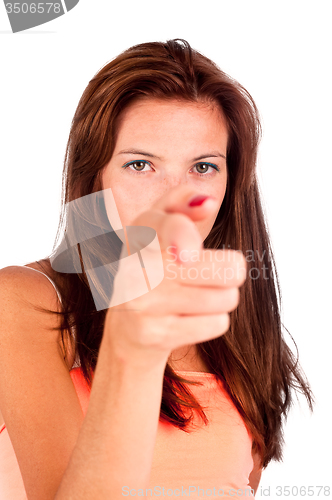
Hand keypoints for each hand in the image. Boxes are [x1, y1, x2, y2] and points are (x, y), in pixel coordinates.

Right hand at [104, 185, 245, 368]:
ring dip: (220, 299)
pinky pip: (217, 323)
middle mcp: (136, 266)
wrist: (127, 330)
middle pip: (226, 269)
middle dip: (229, 272)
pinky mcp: (154, 335)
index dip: (182, 237)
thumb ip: (180, 204)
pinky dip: (211, 322)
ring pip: (226, 297)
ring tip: (192, 299)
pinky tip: (186, 319)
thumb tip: (208, 201)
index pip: (166, 227)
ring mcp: (142, 303)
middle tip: (208, 275)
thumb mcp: (159, 231)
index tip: (189, 254)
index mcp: (140, 232)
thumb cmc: (154, 271)